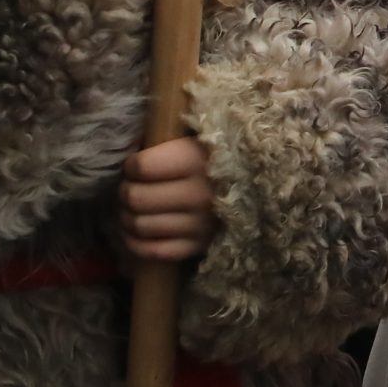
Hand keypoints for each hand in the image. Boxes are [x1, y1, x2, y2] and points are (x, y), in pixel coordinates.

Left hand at [119, 137, 217, 264]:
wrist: (261, 184)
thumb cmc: (220, 155)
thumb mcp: (198, 135)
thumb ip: (168, 136)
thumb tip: (132, 145)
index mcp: (196, 160)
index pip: (141, 167)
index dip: (132, 166)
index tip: (136, 165)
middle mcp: (198, 195)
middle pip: (136, 198)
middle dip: (126, 192)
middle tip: (131, 188)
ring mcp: (199, 225)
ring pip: (140, 226)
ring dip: (128, 218)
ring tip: (134, 210)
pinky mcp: (198, 247)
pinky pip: (154, 251)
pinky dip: (136, 244)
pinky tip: (135, 233)